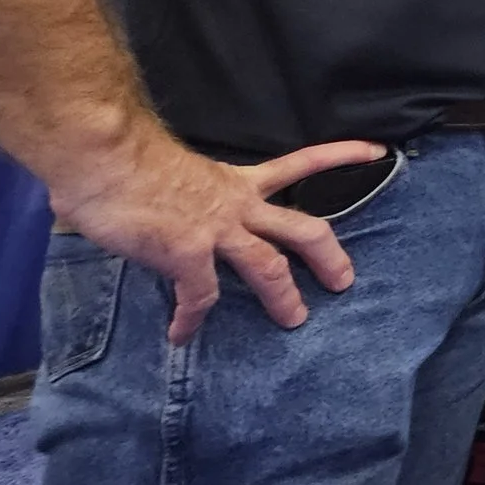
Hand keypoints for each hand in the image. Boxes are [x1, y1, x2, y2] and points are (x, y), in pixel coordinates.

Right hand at [51, 134, 386, 342]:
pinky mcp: (188, 252)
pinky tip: (181, 333)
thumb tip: (159, 208)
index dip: (342, 156)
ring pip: (269, 267)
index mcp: (238, 183)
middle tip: (343, 282)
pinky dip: (191, 318)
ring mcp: (216, 229)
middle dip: (329, 257)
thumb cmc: (128, 160)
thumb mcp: (174, 175)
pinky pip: (199, 296)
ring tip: (294, 320)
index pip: (302, 163)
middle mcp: (237, 205)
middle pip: (302, 229)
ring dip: (283, 297)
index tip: (378, 151)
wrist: (105, 159)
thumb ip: (183, 196)